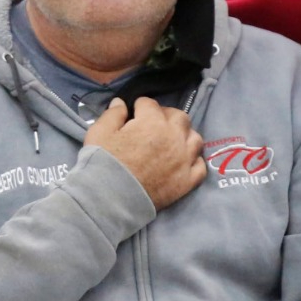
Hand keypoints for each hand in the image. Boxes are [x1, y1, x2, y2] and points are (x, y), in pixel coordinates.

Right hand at [83, 97, 205, 208]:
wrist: (110, 198)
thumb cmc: (104, 162)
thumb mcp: (100, 132)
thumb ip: (113, 114)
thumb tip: (121, 103)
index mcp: (153, 122)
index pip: (150, 104)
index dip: (140, 107)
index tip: (135, 113)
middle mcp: (174, 137)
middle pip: (179, 117)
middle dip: (167, 116)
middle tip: (154, 124)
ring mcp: (184, 159)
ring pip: (195, 139)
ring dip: (185, 136)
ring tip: (172, 141)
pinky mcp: (188, 180)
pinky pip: (200, 166)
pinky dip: (194, 162)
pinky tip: (184, 162)